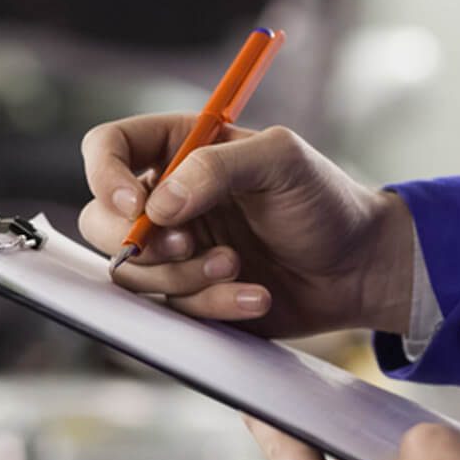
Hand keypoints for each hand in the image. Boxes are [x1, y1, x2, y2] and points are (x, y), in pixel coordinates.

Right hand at [79, 115, 413, 337]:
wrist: (359, 267)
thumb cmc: (324, 200)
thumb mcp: (282, 162)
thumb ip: (217, 167)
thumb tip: (158, 206)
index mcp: (180, 149)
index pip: (107, 148)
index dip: (105, 176)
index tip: (136, 207)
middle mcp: (168, 199)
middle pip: (100, 221)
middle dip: (141, 243)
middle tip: (186, 245)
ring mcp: (176, 251)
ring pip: (134, 275)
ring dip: (183, 278)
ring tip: (238, 267)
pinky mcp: (191, 296)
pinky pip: (173, 311)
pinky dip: (214, 306)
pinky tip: (256, 295)